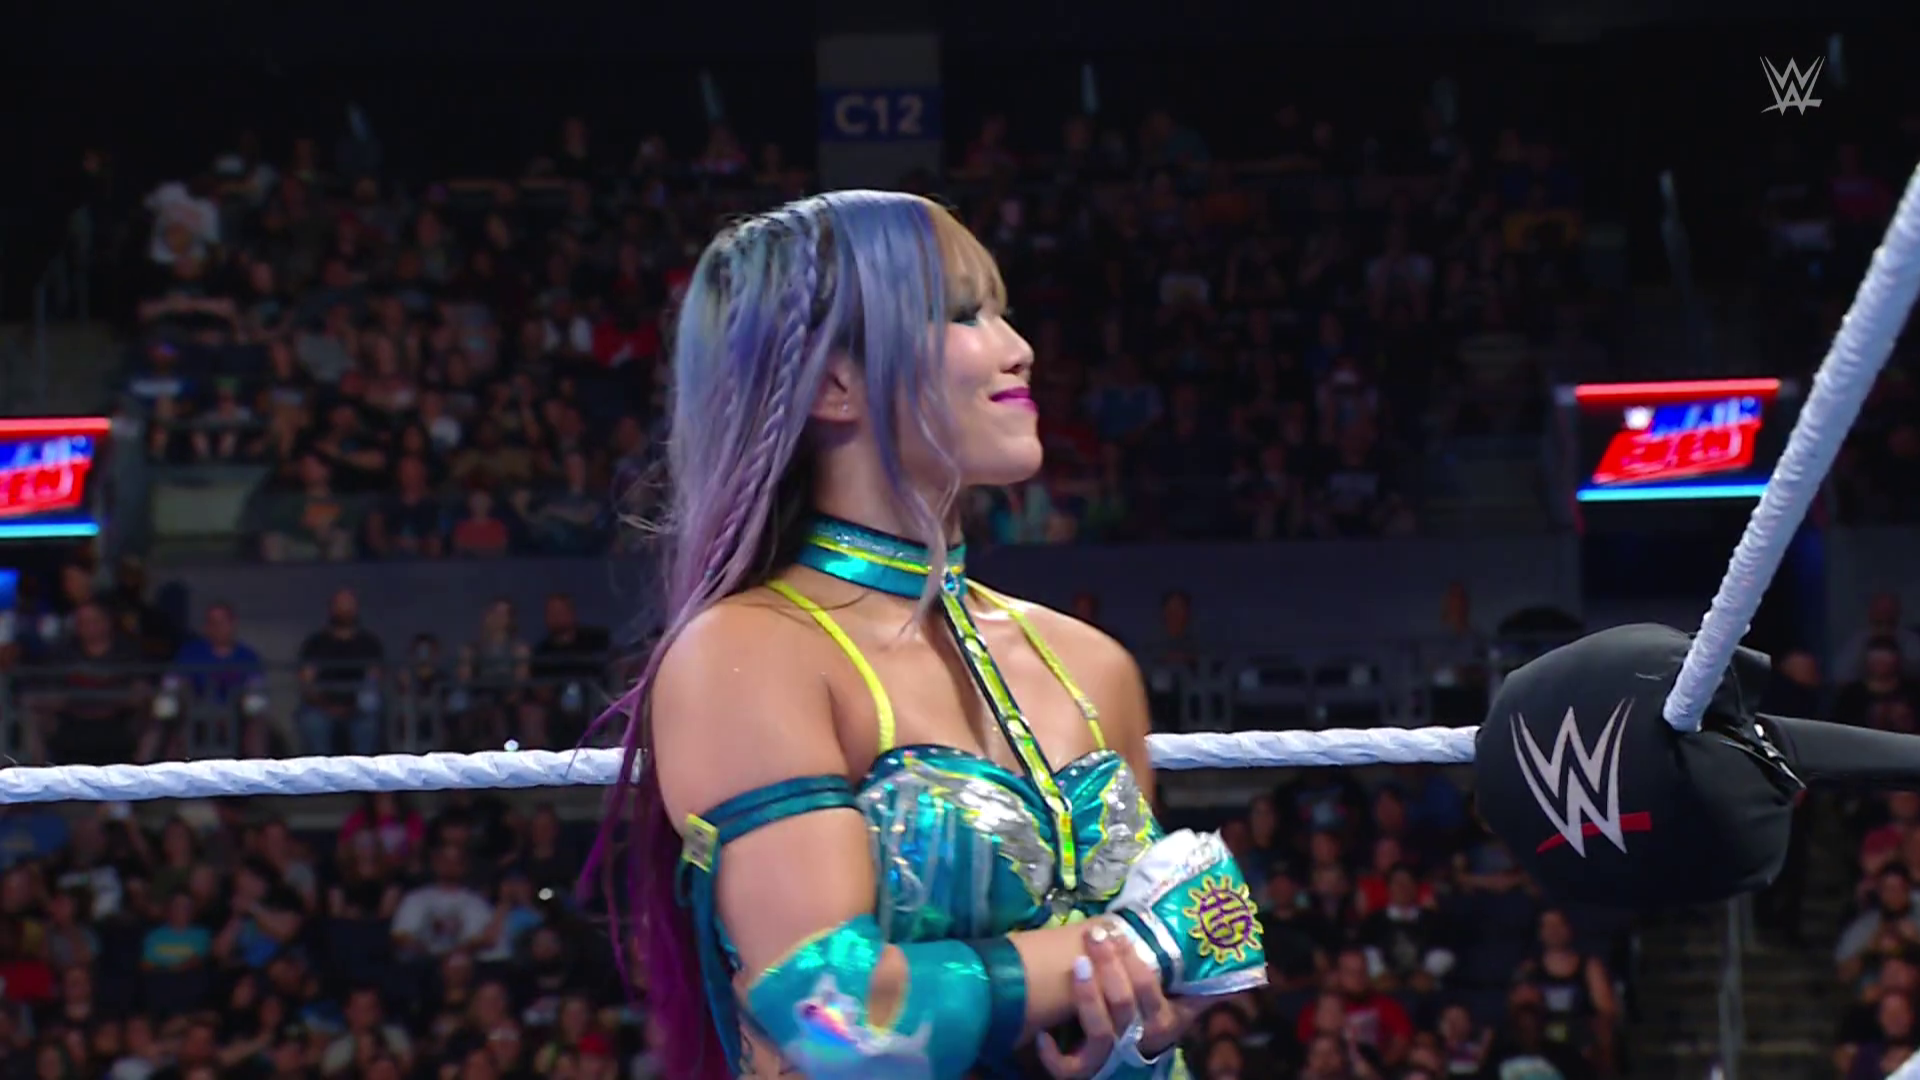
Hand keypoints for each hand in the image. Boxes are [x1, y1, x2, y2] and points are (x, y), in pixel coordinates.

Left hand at [1038, 923, 1193, 1078]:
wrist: (1125, 1059)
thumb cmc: (1149, 1013)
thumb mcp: (1178, 1003)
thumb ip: (1200, 988)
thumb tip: (1240, 973)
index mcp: (1163, 1021)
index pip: (1152, 993)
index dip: (1136, 964)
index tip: (1121, 933)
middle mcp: (1138, 1040)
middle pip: (1125, 1003)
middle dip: (1109, 965)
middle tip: (1095, 934)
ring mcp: (1111, 1057)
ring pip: (1100, 1030)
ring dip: (1087, 996)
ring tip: (1077, 964)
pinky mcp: (1084, 1072)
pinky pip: (1068, 1069)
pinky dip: (1054, 1054)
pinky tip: (1044, 1033)